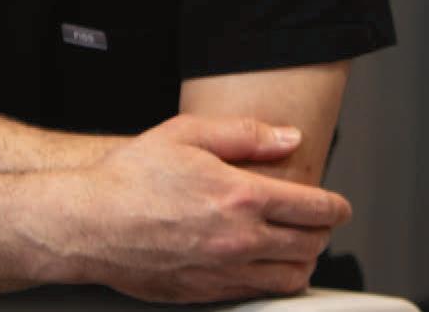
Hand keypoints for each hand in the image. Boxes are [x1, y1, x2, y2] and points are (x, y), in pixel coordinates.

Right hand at [55, 113, 351, 302]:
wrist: (90, 223)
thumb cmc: (132, 176)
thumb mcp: (187, 134)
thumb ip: (245, 135)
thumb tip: (287, 137)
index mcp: (240, 196)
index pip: (311, 208)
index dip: (334, 206)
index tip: (338, 205)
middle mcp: (239, 239)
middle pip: (308, 246)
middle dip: (322, 233)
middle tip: (319, 222)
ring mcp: (223, 272)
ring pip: (289, 278)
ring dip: (303, 262)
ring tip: (297, 246)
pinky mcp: (206, 293)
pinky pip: (258, 294)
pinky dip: (272, 281)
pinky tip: (263, 265)